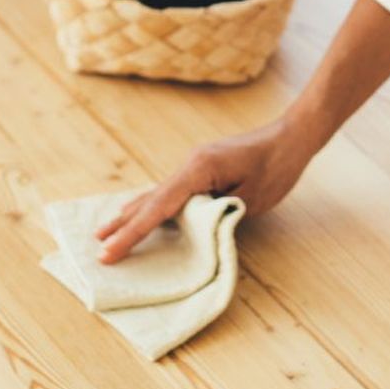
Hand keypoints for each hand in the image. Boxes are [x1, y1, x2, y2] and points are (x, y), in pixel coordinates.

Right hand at [94, 117, 312, 263]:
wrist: (292, 135)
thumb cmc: (277, 166)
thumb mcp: (250, 197)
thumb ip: (218, 213)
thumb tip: (192, 227)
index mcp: (199, 169)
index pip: (159, 207)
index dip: (132, 233)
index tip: (109, 252)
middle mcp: (190, 164)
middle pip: (150, 199)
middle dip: (123, 224)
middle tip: (97, 247)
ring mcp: (195, 164)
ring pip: (157, 193)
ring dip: (133, 213)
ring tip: (106, 231)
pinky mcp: (202, 168)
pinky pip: (170, 191)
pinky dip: (152, 205)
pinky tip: (140, 213)